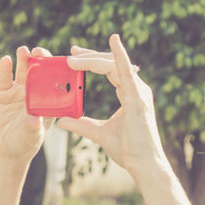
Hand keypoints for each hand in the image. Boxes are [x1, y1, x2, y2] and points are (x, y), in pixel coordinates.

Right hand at [0, 46, 47, 162]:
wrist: (2, 150)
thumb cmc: (23, 145)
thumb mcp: (30, 137)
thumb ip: (32, 128)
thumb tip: (33, 120)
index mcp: (48, 103)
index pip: (56, 83)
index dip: (58, 72)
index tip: (59, 63)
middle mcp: (35, 94)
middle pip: (40, 72)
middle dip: (40, 60)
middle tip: (39, 51)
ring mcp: (18, 91)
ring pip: (22, 71)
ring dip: (24, 59)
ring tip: (24, 51)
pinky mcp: (2, 92)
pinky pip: (4, 78)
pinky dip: (5, 68)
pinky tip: (6, 60)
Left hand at [59, 34, 166, 175]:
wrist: (143, 164)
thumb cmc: (128, 150)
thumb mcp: (99, 133)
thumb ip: (82, 125)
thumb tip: (61, 120)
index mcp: (130, 94)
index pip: (110, 70)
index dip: (92, 61)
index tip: (74, 56)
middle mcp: (136, 89)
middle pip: (111, 63)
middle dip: (90, 56)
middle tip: (70, 52)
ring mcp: (139, 92)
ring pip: (114, 65)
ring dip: (92, 59)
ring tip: (73, 58)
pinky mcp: (138, 98)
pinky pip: (127, 71)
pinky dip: (120, 55)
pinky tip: (114, 40)